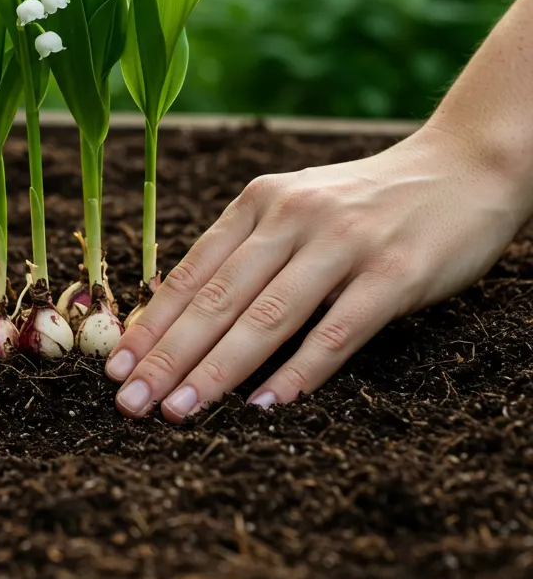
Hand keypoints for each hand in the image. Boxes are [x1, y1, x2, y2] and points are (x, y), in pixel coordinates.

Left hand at [105, 125, 530, 420]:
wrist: (462, 167)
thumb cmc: (364, 201)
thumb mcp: (295, 207)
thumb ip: (246, 251)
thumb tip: (183, 314)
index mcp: (260, 201)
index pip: (192, 272)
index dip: (152, 323)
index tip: (116, 366)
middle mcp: (293, 217)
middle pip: (217, 298)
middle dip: (167, 356)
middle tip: (130, 401)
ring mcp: (343, 244)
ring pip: (266, 317)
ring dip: (217, 371)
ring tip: (179, 411)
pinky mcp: (394, 273)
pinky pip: (337, 331)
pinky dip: (299, 371)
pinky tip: (266, 405)